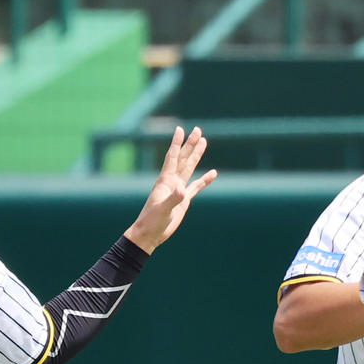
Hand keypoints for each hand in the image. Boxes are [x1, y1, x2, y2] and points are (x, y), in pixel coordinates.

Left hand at [123, 126, 216, 253]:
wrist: (150, 234)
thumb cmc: (152, 221)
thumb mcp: (163, 210)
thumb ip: (173, 199)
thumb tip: (183, 190)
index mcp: (165, 181)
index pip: (172, 158)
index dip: (176, 144)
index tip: (180, 129)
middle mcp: (172, 182)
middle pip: (183, 159)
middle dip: (190, 144)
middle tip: (198, 130)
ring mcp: (178, 190)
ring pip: (189, 168)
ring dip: (196, 155)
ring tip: (204, 142)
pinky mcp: (184, 200)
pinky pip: (196, 187)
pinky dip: (204, 180)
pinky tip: (212, 173)